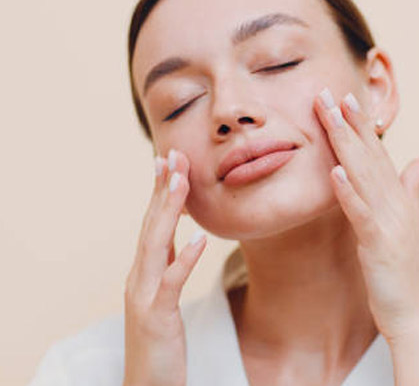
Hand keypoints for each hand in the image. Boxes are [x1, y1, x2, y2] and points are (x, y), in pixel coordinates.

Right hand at [123, 149, 206, 385]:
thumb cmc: (158, 341)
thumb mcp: (162, 296)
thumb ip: (167, 265)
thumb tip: (182, 237)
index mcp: (144, 271)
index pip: (152, 223)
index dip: (159, 191)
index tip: (168, 160)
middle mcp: (139, 277)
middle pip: (151, 225)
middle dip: (163, 189)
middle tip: (173, 154)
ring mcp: (144, 296)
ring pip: (155, 245)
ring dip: (168, 211)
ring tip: (182, 181)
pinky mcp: (156, 318)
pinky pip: (171, 284)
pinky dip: (184, 259)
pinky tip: (201, 239)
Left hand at [314, 87, 418, 344]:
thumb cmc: (409, 273)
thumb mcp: (412, 226)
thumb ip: (413, 190)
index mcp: (399, 199)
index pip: (377, 154)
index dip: (362, 125)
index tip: (347, 98)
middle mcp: (396, 203)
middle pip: (368, 155)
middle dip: (349, 123)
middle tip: (330, 92)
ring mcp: (389, 221)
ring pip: (364, 174)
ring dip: (346, 143)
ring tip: (332, 115)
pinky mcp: (379, 243)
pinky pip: (360, 213)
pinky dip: (348, 191)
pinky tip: (334, 170)